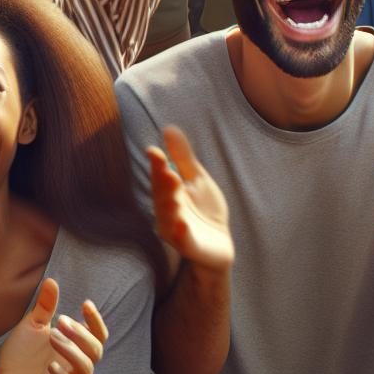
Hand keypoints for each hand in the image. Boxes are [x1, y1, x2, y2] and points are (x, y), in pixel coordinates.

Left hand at [0, 278, 107, 373]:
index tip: (86, 303)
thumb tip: (52, 280)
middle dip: (82, 333)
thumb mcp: (33, 325)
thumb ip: (45, 307)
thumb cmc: (24, 353)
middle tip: (60, 320)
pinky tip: (50, 365)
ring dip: (73, 351)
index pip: (97, 334)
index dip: (96, 320)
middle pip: (96, 350)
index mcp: (73, 344)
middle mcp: (73, 361)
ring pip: (86, 369)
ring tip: (52, 335)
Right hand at [149, 127, 233, 269]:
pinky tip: (182, 223)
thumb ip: (183, 156)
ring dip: (168, 205)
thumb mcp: (196, 179)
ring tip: (174, 190)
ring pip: (167, 217)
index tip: (154, 151)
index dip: (156, 165)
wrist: (219, 244)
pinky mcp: (190, 246)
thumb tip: (168, 127)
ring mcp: (176, 229)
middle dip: (162, 183)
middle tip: (167, 169)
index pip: (159, 177)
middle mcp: (167, 210)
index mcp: (168, 192)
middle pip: (161, 195)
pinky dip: (180, 233)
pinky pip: (182, 240)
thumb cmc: (204, 210)